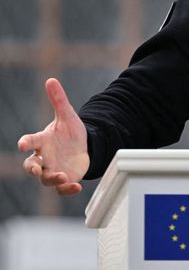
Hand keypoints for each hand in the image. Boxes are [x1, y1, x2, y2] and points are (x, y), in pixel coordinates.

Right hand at [17, 78, 89, 195]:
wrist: (84, 146)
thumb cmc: (70, 132)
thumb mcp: (67, 115)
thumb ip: (59, 100)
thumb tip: (51, 80)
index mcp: (43, 141)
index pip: (30, 141)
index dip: (26, 142)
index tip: (22, 144)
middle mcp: (45, 157)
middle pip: (31, 165)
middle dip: (32, 168)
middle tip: (36, 169)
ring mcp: (53, 169)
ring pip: (45, 179)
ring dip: (52, 178)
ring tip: (62, 176)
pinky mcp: (65, 179)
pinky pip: (62, 189)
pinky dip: (67, 189)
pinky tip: (76, 187)